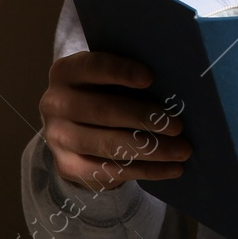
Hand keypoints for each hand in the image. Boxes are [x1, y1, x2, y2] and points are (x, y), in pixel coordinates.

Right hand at [39, 51, 190, 189]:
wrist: (74, 126)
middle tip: (178, 125)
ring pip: (108, 145)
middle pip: (103, 111)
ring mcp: (57, 138)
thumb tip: (173, 88)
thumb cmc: (104, 92)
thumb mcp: (108, 78)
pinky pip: (109, 171)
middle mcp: (55, 104)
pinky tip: (171, 169)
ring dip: (151, 149)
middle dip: (144, 118)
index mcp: (67, 72)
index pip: (94, 67)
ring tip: (182, 151)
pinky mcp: (67, 166)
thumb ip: (129, 78)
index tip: (150, 78)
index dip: (121, 72)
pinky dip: (146, 171)